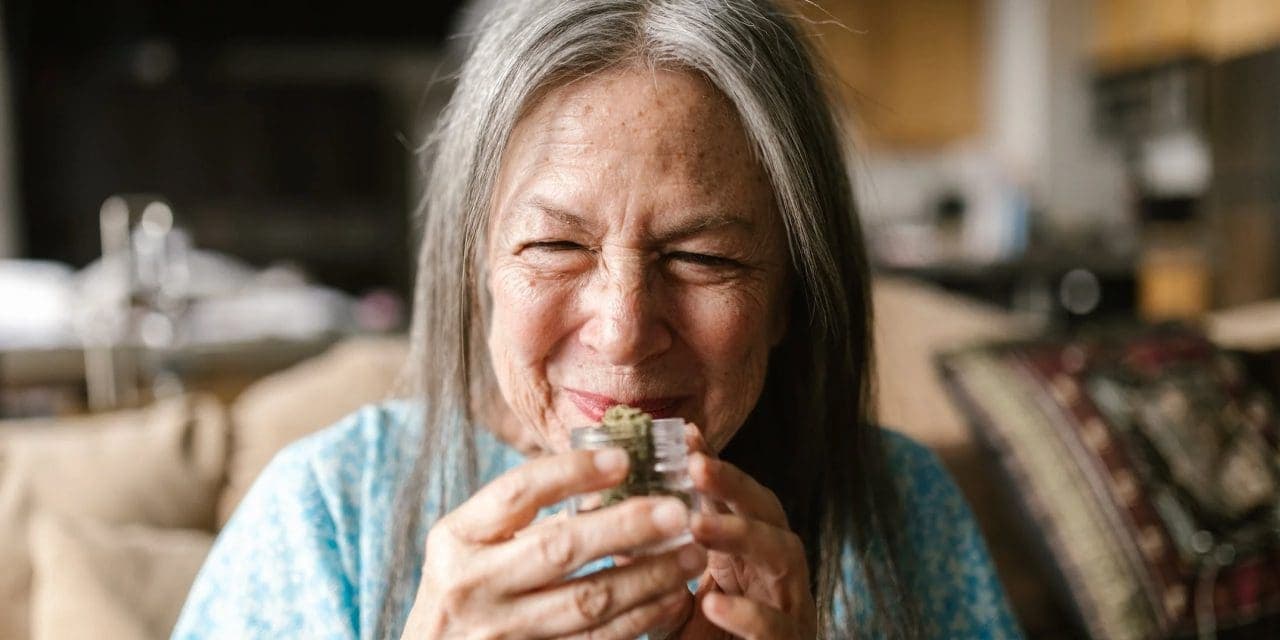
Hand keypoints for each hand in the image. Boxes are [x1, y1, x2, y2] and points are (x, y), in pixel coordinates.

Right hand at [401, 448, 706, 638]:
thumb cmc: (466, 586)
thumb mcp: (474, 543)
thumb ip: (527, 515)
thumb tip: (614, 474)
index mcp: (458, 537)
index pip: (518, 492)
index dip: (573, 472)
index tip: (625, 459)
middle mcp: (472, 584)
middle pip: (559, 548)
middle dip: (626, 527)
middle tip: (677, 511)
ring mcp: (500, 632)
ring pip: (586, 602)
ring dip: (648, 577)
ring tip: (691, 554)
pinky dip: (639, 619)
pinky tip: (673, 599)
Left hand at [660, 426, 816, 639]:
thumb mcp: (672, 598)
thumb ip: (654, 560)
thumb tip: (603, 514)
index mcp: (748, 551)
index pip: (735, 496)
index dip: (713, 464)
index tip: (684, 434)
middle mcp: (775, 570)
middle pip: (769, 510)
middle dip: (734, 485)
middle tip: (695, 465)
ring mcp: (791, 606)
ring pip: (783, 555)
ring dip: (742, 535)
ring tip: (698, 526)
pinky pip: (777, 626)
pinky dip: (747, 613)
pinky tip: (712, 601)